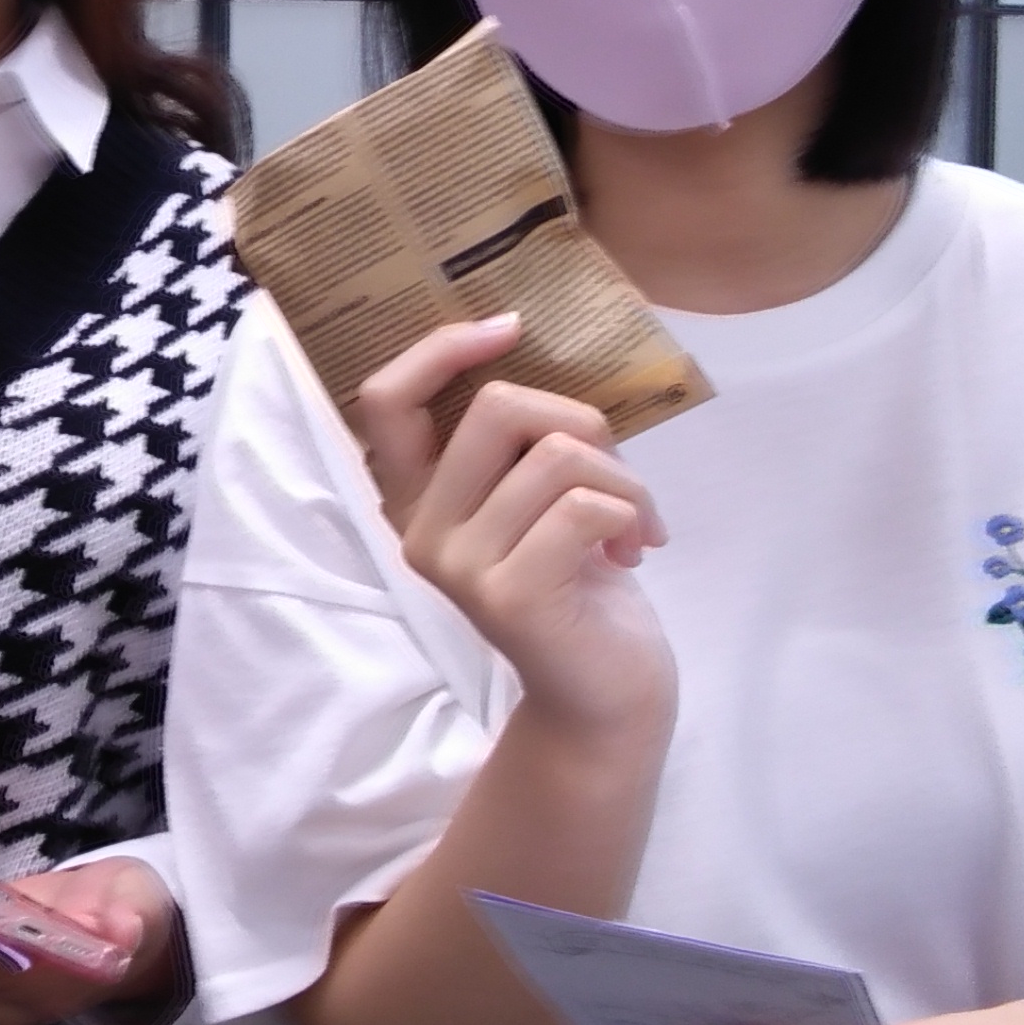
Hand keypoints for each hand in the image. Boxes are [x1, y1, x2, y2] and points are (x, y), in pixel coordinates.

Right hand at [350, 315, 673, 735]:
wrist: (607, 696)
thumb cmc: (581, 584)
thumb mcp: (536, 500)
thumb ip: (520, 445)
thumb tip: (545, 358)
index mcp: (418, 499)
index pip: (385, 400)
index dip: (441, 349)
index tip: (509, 328)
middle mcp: (420, 530)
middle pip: (497, 407)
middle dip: (583, 422)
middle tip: (616, 476)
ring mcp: (458, 565)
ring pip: (557, 457)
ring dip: (626, 483)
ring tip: (638, 525)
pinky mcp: (507, 595)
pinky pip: (583, 507)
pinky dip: (631, 515)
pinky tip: (637, 552)